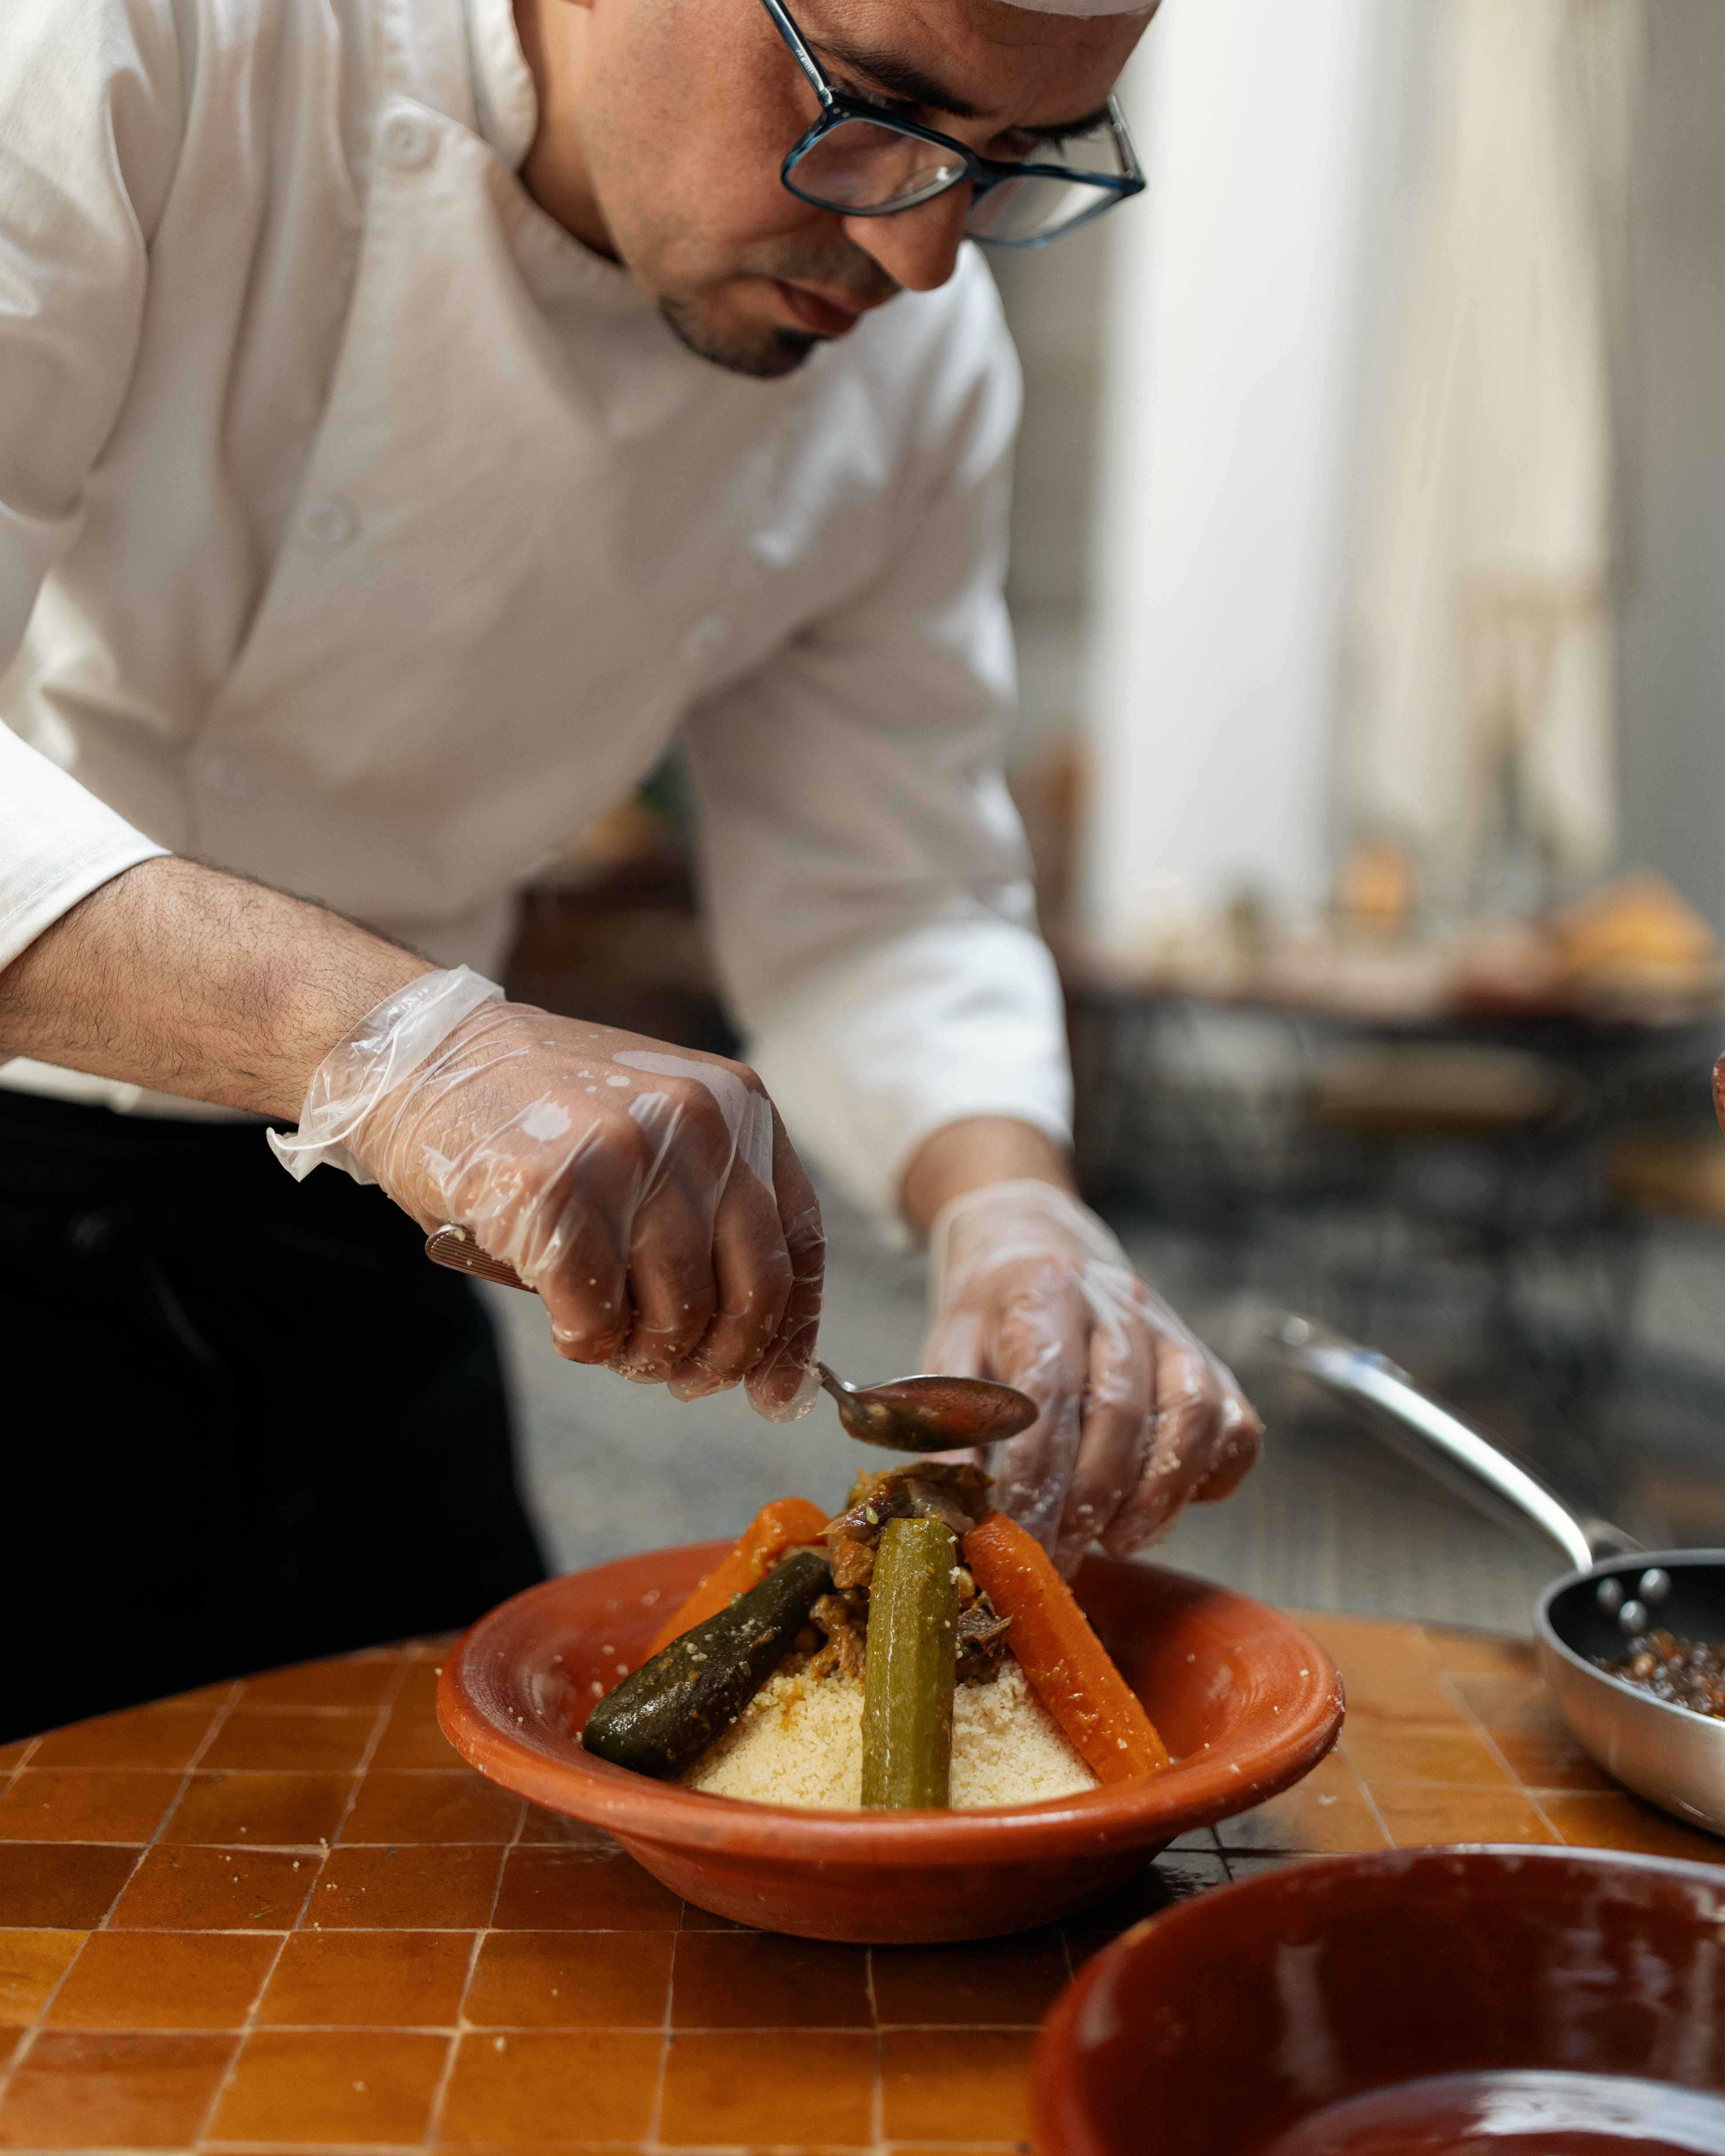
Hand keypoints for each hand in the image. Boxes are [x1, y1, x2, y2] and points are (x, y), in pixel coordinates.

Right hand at [272, 968, 822, 1418]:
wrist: (424, 1054)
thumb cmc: (538, 1110)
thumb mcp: (655, 1128)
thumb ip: (708, 1209)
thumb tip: (759, 1350)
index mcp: (738, 1106)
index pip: (799, 1243)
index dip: (791, 1331)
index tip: (774, 1391)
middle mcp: (700, 1124)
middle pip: (750, 1291)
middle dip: (715, 1358)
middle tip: (672, 1374)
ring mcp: (629, 1156)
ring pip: (677, 1314)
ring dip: (643, 1355)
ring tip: (610, 1341)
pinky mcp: (557, 1195)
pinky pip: (596, 1320)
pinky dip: (584, 1344)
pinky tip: (565, 1325)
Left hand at [919, 1180, 1260, 1571]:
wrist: (1036, 1248)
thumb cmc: (991, 1315)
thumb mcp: (946, 1352)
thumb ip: (947, 1421)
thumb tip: (948, 1501)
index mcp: (1043, 1292)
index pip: (1050, 1390)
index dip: (1038, 1474)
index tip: (1020, 1537)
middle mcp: (1118, 1303)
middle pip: (1121, 1410)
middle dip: (1090, 1499)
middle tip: (1060, 1557)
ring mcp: (1173, 1331)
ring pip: (1190, 1416)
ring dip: (1156, 1495)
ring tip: (1116, 1540)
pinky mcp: (1211, 1362)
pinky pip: (1235, 1426)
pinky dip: (1210, 1476)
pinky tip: (1164, 1508)